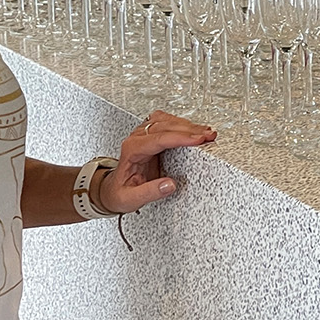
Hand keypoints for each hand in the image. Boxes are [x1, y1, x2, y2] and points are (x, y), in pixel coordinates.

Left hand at [97, 110, 216, 214]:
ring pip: (167, 120)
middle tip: (208, 136)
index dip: (180, 138)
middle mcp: (137, 138)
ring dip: (188, 125)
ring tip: (207, 133)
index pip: (159, 138)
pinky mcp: (151, 135)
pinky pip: (167, 122)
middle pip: (165, 125)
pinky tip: (194, 129)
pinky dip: (183, 124)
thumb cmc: (119, 193)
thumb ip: (150, 192)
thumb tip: (170, 184)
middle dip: (190, 129)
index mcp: (132, 150)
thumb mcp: (130, 199)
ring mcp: (143, 134)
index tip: (198, 140)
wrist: (111, 190)